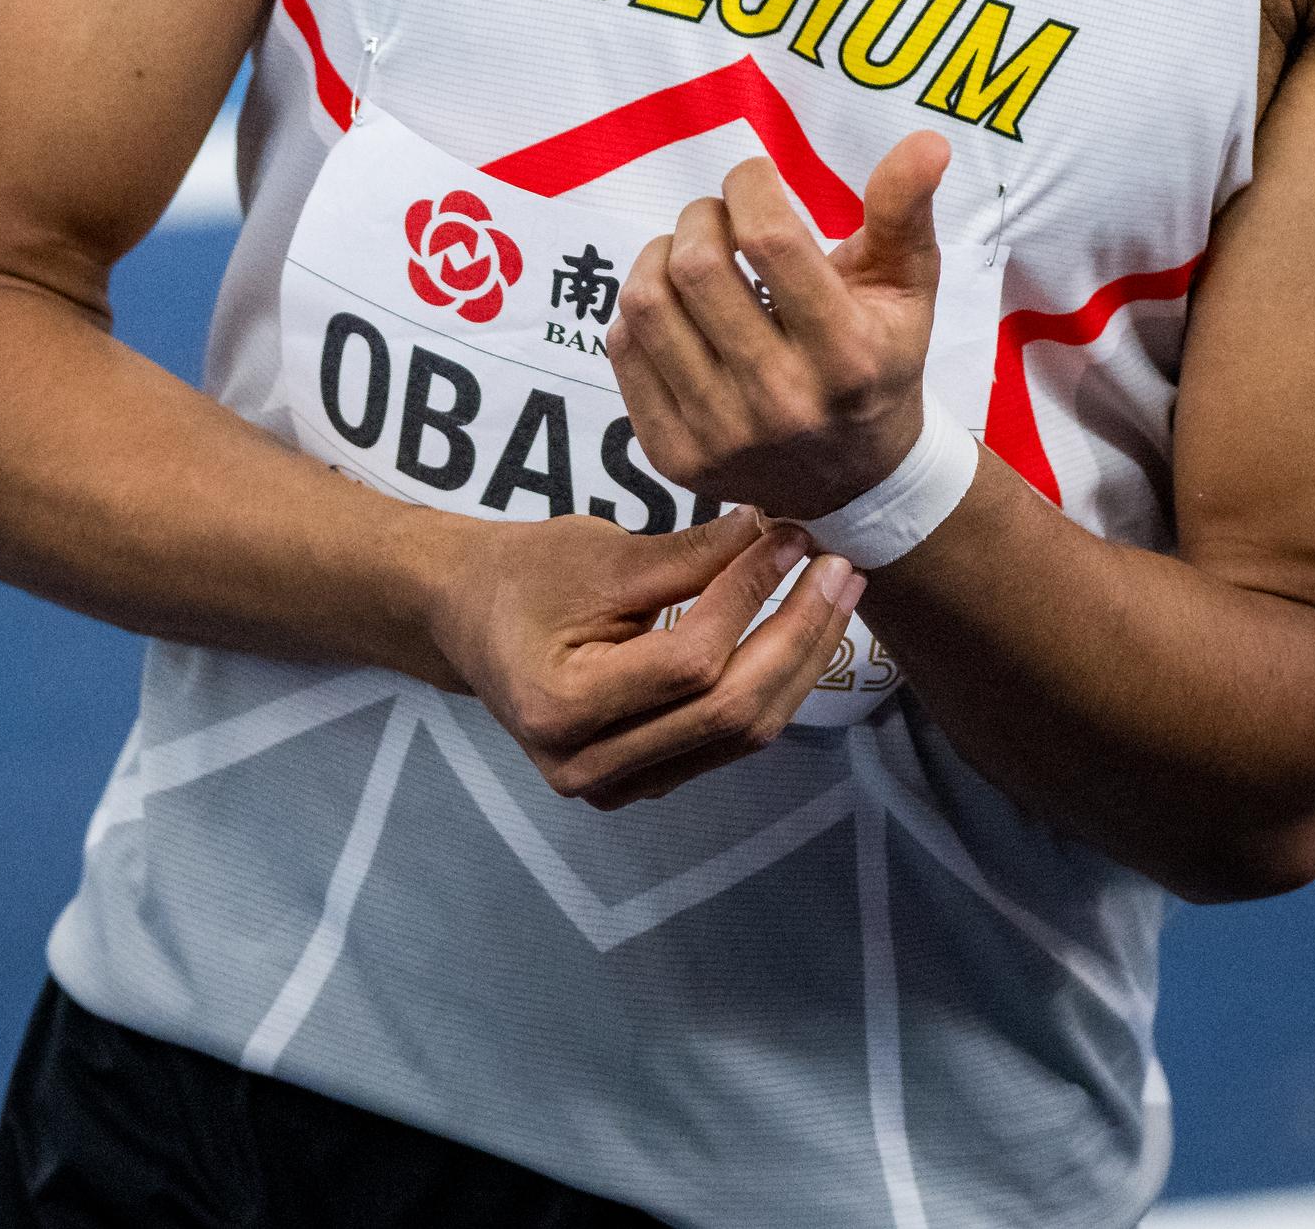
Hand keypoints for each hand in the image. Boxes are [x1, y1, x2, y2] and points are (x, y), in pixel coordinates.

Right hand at [422, 504, 865, 808]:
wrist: (471, 617)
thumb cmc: (525, 575)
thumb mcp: (600, 554)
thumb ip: (690, 554)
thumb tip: (778, 529)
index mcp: (561, 707)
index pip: (689, 661)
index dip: (751, 597)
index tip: (792, 535)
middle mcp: (588, 767)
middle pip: (727, 711)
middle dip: (797, 636)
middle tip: (842, 568)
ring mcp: (616, 786)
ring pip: (739, 735)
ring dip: (799, 663)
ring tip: (836, 595)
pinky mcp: (643, 780)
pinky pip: (726, 741)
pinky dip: (771, 685)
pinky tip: (800, 633)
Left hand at [606, 130, 950, 524]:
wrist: (855, 482)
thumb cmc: (880, 361)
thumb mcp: (907, 287)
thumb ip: (905, 211)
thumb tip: (927, 140)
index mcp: (846, 355)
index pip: (768, 238)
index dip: (749, 184)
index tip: (754, 179)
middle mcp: (782, 402)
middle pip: (696, 267)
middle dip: (702, 215)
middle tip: (721, 217)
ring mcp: (721, 437)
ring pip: (647, 304)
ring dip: (660, 254)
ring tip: (690, 254)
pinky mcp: (674, 456)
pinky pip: (622, 351)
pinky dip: (641, 309)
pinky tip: (677, 309)